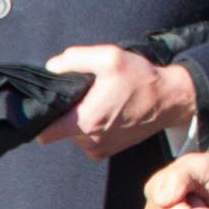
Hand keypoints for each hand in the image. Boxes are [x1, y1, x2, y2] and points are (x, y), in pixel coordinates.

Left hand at [37, 45, 198, 159]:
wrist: (171, 100)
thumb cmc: (142, 79)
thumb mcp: (110, 58)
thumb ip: (75, 58)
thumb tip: (52, 67)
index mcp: (86, 121)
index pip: (43, 133)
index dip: (37, 120)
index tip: (44, 107)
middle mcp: (90, 141)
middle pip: (59, 130)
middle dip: (65, 113)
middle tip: (81, 95)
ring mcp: (99, 149)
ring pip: (73, 134)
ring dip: (80, 119)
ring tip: (99, 101)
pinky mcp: (108, 151)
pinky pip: (88, 140)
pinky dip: (92, 127)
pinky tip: (107, 111)